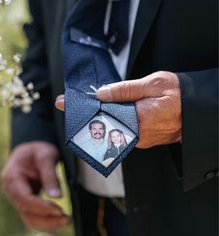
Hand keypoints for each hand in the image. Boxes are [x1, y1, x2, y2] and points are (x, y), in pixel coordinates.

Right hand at [1, 141, 70, 230]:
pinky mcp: (25, 201)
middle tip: (66, 219)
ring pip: (29, 217)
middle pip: (26, 212)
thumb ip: (50, 175)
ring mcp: (17, 197)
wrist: (32, 148)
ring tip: (66, 222)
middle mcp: (11, 190)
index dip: (41, 207)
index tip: (58, 211)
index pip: (24, 198)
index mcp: (12, 177)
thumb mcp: (46, 156)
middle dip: (47, 219)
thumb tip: (57, 196)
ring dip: (47, 223)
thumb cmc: (38, 149)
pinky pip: (32, 215)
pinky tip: (58, 221)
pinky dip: (45, 220)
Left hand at [55, 71, 181, 147]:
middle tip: (68, 105)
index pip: (103, 117)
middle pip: (104, 127)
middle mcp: (137, 134)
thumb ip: (125, 90)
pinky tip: (104, 114)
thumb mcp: (152, 84)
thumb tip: (101, 93)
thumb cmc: (177, 94)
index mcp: (139, 120)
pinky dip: (110, 123)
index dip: (82, 111)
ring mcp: (139, 139)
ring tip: (82, 109)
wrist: (194, 110)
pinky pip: (121, 132)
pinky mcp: (142, 139)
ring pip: (111, 130)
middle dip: (84, 117)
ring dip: (97, 120)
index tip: (65, 104)